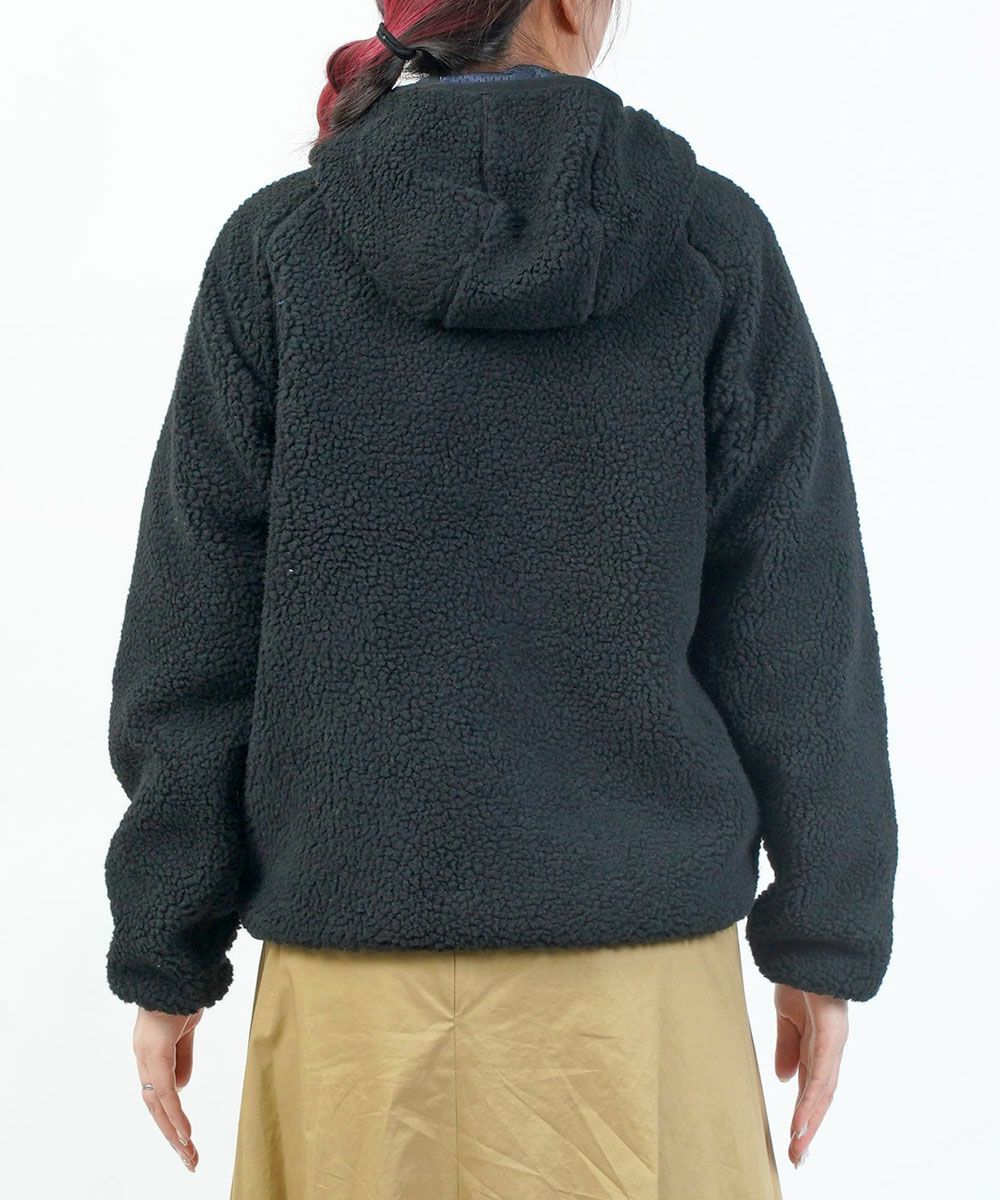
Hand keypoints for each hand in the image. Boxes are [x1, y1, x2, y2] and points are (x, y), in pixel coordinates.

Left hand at [133, 1006, 203, 1171]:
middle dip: (171, 1135)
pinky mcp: (156, 1051)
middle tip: (189, 1160)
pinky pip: (165, 1091)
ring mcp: (147, 1055)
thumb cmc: (182, 991)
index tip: (185, 1140)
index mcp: (151, 1052)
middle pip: (154, 1106)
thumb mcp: (187, 1027)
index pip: (158, 1094)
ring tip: (189, 1155)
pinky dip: (174, 1114)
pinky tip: (184, 1133)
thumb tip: (181, 1088)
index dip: (170, 1118)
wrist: (176, 966)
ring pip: (157, 1104)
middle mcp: (143, 1057)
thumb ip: (183, 1056)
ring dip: (174, 1133)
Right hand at [773, 985, 848, 1167]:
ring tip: (798, 1146)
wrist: (807, 945)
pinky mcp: (832, 1034)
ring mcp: (833, 1042)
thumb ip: (786, 1046)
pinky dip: (812, 1098)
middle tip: (797, 1158)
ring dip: (810, 1120)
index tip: (793, 1140)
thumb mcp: (787, 1015)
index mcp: (817, 1044)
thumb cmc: (800, 975)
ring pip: (823, 1091)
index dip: (803, 1114)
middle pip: (821, 1096)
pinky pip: (821, 1073)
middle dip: (809, 1127)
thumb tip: (784, 1080)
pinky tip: (803, 1117)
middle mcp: (830, 1048)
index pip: (811, 1086)